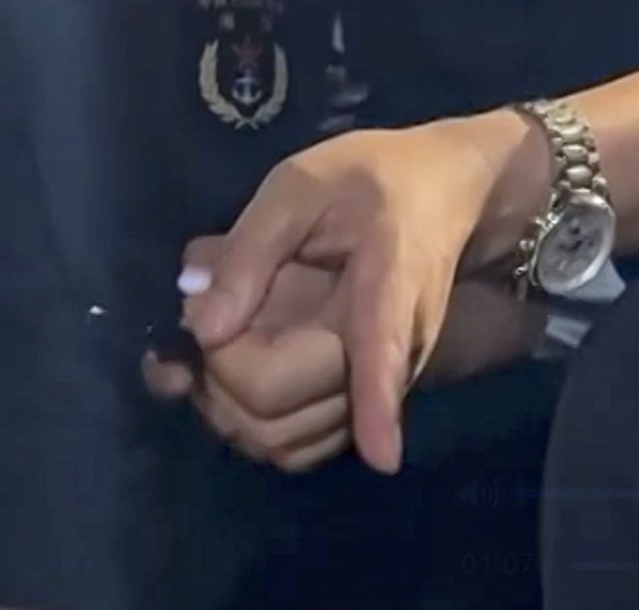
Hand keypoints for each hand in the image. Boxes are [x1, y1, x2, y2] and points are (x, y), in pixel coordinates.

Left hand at [182, 114, 530, 472]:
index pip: (384, 350)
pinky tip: (225, 378)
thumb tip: (201, 324)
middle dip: (221, 379)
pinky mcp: (362, 400)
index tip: (384, 458)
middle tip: (195, 320)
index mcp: (388, 283)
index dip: (379, 402)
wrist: (443, 197)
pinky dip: (252, 426)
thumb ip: (250, 249)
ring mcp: (378, 383)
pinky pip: (297, 444)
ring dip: (229, 411)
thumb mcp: (302, 185)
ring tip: (202, 351)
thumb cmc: (374, 180)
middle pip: (290, 405)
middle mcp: (392, 350)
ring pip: (288, 442)